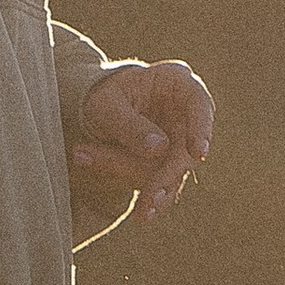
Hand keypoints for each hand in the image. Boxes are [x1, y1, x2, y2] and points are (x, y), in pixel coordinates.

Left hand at [73, 61, 214, 221]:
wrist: (99, 110)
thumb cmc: (106, 96)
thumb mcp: (106, 104)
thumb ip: (129, 124)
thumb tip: (160, 149)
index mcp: (176, 84)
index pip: (199, 104)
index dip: (201, 128)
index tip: (198, 153)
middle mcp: (185, 115)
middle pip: (184, 149)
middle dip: (164, 176)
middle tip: (147, 200)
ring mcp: (180, 143)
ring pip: (167, 170)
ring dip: (131, 174)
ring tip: (82, 156)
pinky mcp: (168, 165)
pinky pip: (154, 180)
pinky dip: (132, 185)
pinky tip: (127, 200)